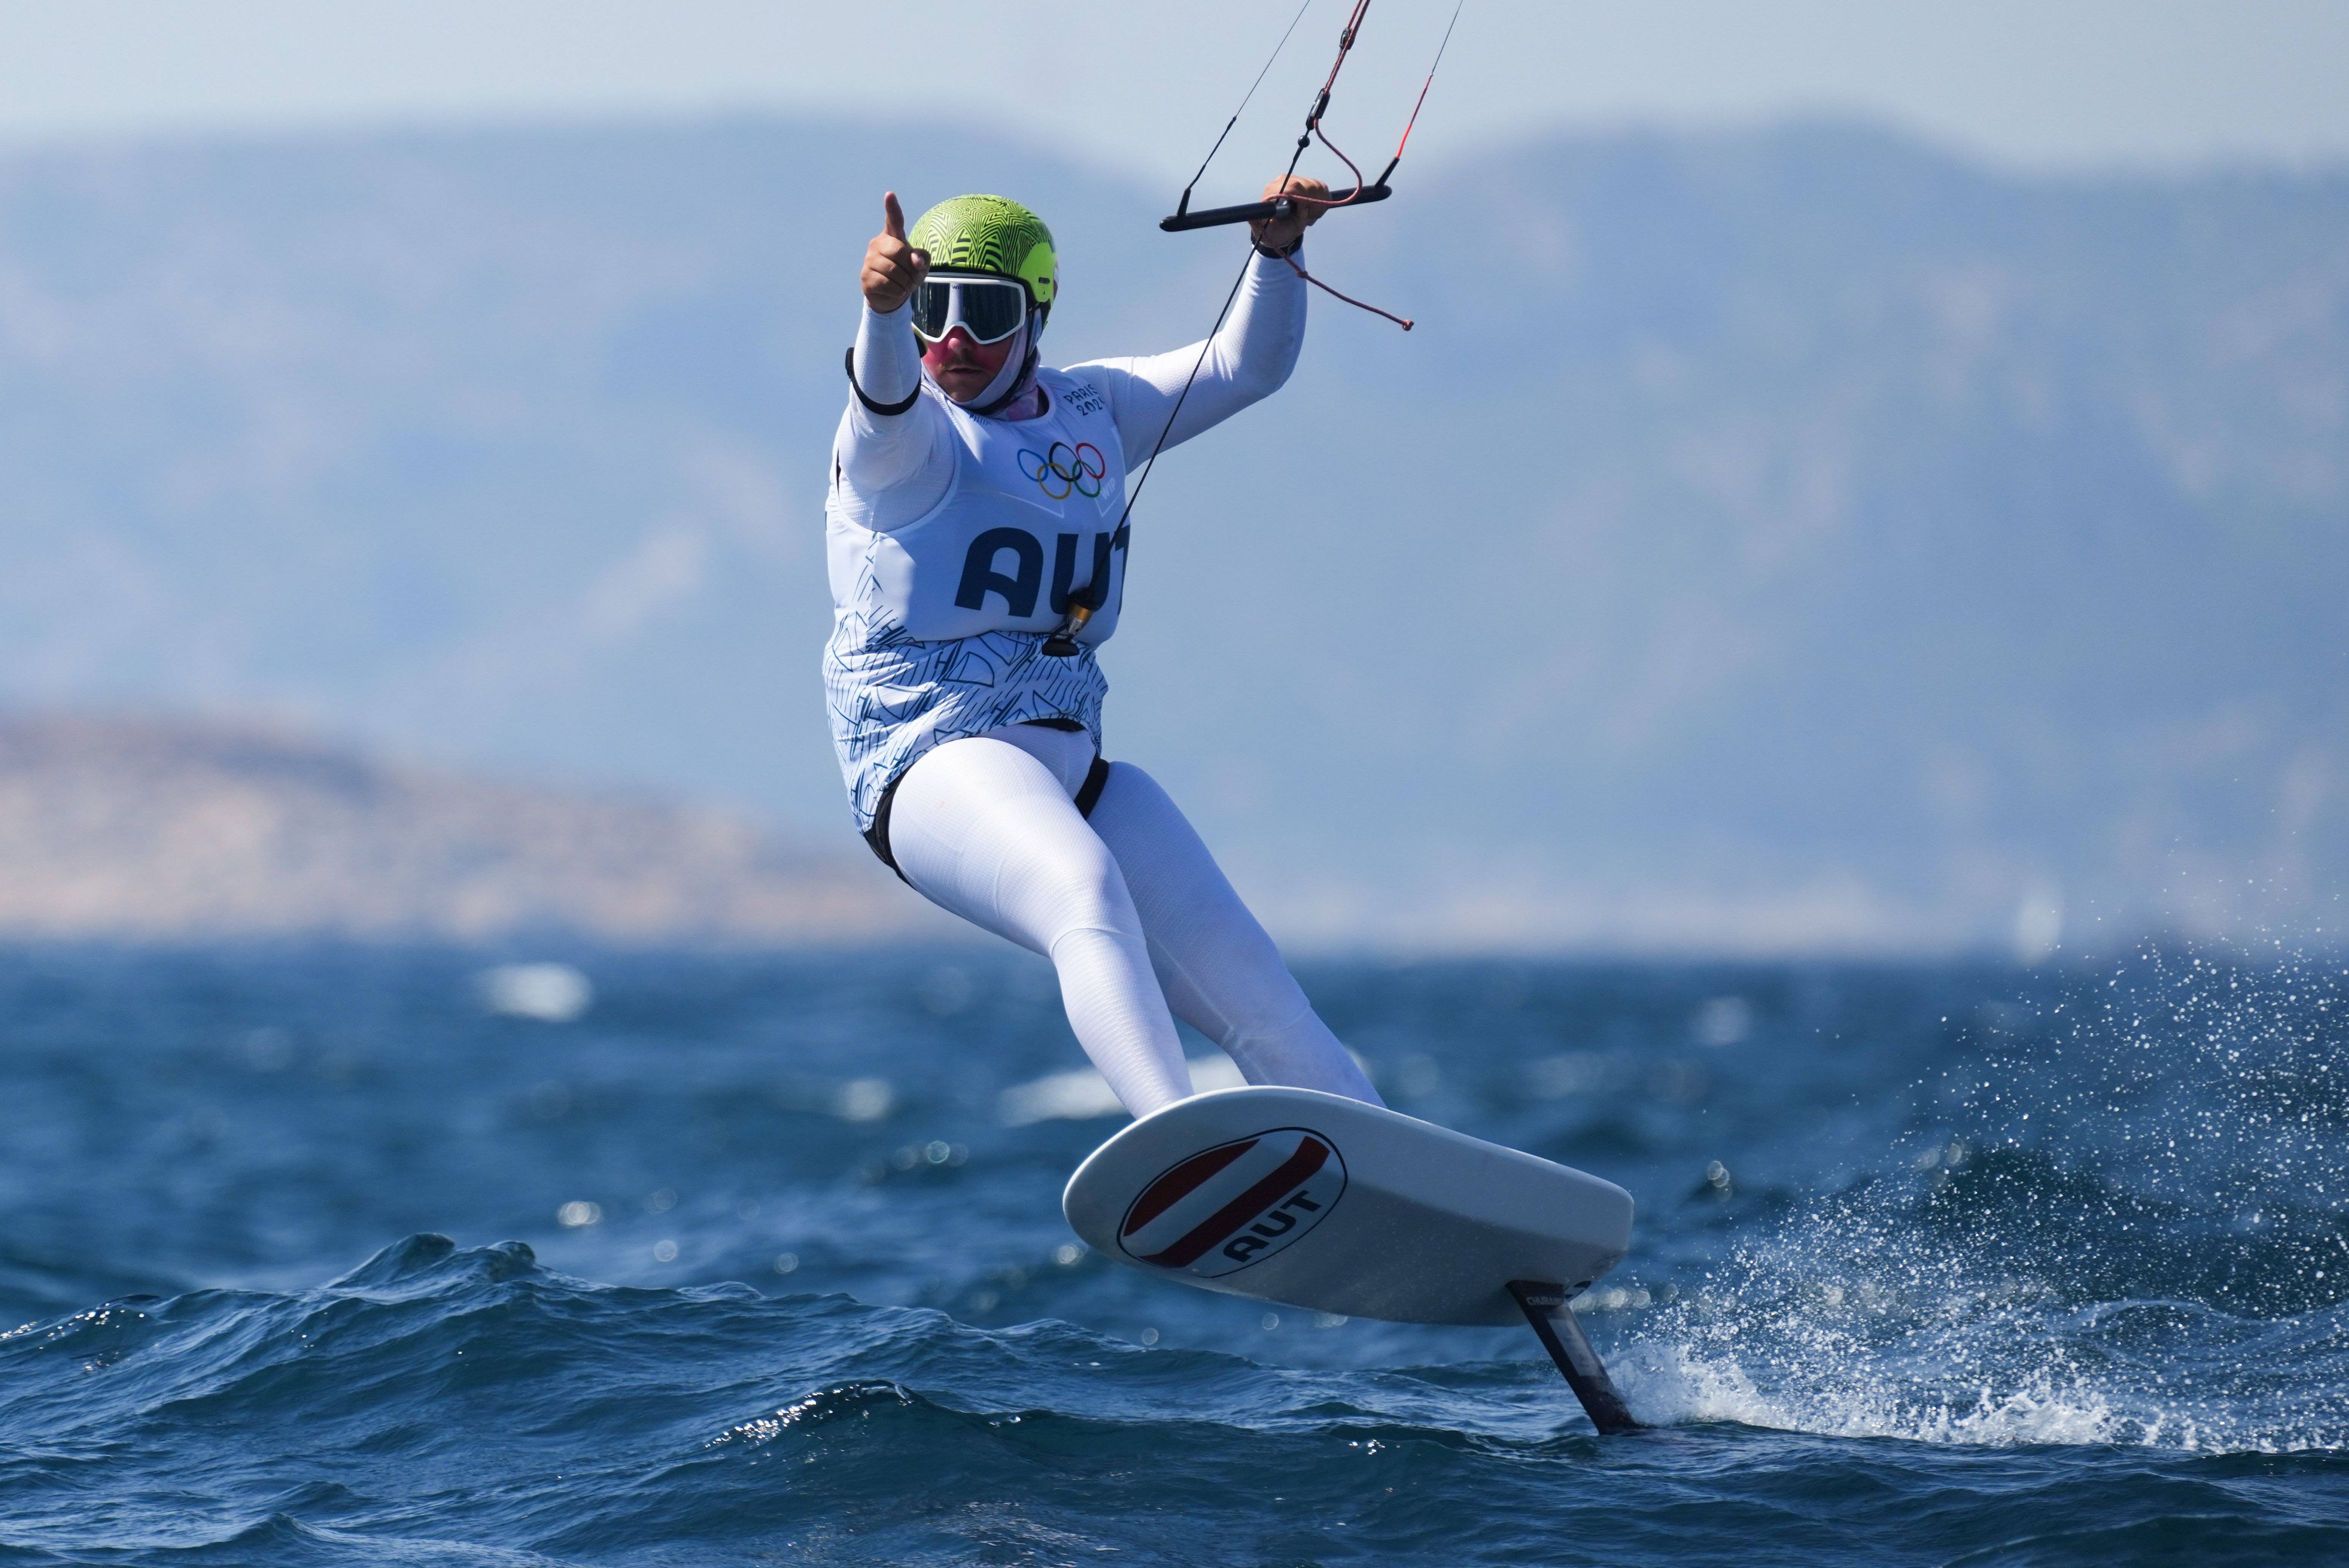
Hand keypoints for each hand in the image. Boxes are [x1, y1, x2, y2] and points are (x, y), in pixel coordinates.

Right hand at [862, 191, 929, 313]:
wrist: (891, 296)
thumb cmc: (907, 274)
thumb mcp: (921, 265)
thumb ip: (923, 257)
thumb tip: (916, 260)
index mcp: (893, 236)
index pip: (893, 220)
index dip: (892, 208)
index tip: (890, 195)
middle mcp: (878, 244)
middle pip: (899, 251)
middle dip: (911, 268)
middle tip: (912, 277)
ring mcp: (869, 259)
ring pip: (894, 271)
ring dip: (906, 283)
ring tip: (905, 285)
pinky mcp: (865, 276)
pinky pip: (887, 284)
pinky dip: (897, 292)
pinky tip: (895, 291)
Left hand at [1250, 175, 1328, 253]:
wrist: (1281, 228)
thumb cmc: (1274, 231)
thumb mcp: (1267, 232)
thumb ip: (1264, 224)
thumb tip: (1257, 218)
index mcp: (1272, 191)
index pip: (1293, 187)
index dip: (1304, 200)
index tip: (1306, 214)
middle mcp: (1284, 181)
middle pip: (1309, 185)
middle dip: (1313, 205)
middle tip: (1308, 219)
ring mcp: (1296, 179)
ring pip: (1318, 186)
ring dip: (1318, 205)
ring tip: (1308, 216)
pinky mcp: (1307, 181)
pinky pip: (1323, 188)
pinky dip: (1322, 201)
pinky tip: (1312, 210)